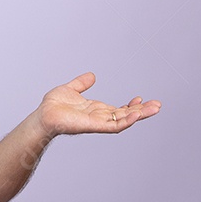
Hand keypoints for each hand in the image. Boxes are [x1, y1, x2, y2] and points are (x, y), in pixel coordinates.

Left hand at [38, 72, 160, 136]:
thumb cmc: (53, 106)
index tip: (141, 98)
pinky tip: (136, 114)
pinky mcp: (93, 126)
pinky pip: (113, 125)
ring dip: (140, 115)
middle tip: (158, 105)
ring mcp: (98, 122)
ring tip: (154, 109)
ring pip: (124, 121)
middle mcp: (99, 117)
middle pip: (126, 115)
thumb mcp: (71, 89)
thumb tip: (92, 76)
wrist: (42, 115)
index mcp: (96, 110)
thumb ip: (81, 83)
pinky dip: (126, 121)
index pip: (119, 109)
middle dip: (142, 111)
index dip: (131, 105)